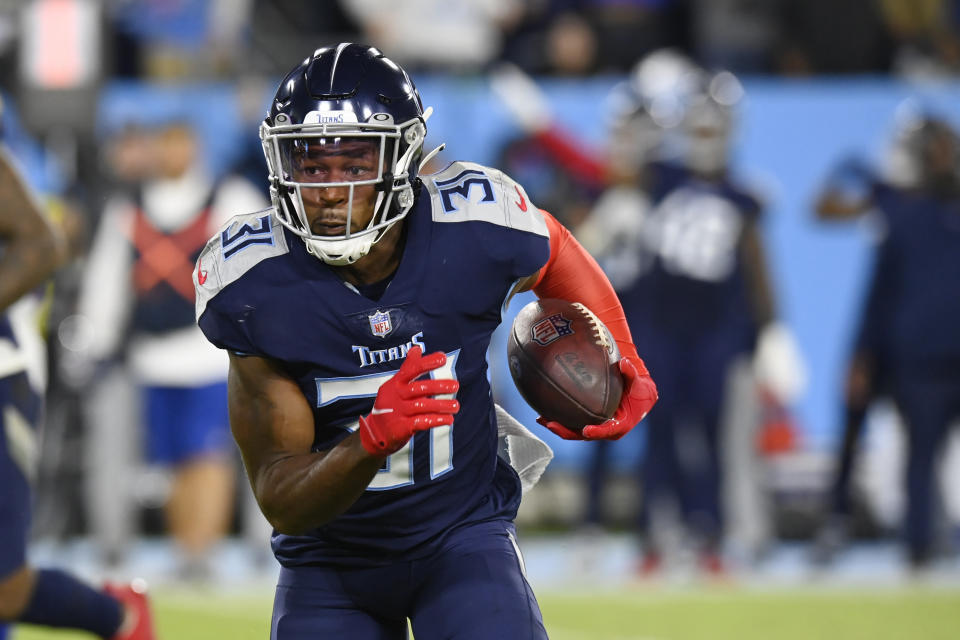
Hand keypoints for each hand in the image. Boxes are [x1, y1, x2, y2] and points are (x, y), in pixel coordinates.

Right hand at [358, 346, 459, 455]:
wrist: (376, 432)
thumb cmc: (390, 404)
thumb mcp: (395, 385)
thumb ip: (408, 368)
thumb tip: (417, 349)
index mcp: (395, 383)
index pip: (410, 369)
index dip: (427, 363)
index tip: (443, 358)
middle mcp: (396, 396)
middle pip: (417, 388)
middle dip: (438, 386)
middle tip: (455, 386)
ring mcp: (398, 412)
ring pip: (422, 406)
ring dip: (441, 405)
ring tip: (456, 406)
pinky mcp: (402, 428)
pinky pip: (421, 422)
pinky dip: (436, 420)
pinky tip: (448, 419)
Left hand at [536, 356, 657, 440]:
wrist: (638, 397)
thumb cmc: (638, 390)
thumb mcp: (637, 382)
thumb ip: (630, 373)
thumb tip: (624, 363)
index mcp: (620, 425)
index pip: (607, 431)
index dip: (596, 432)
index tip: (586, 430)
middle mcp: (606, 430)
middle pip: (584, 435)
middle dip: (567, 431)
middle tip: (551, 424)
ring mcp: (596, 428)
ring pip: (575, 432)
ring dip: (558, 427)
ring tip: (541, 419)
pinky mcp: (589, 423)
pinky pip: (573, 424)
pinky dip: (559, 420)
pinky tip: (543, 413)